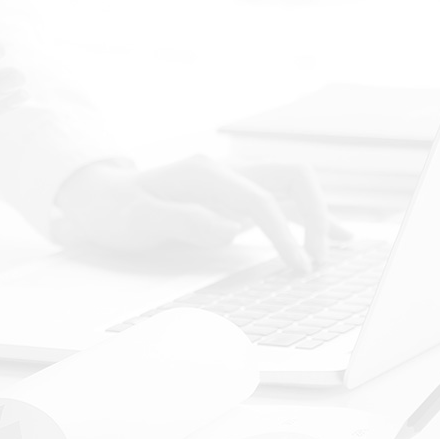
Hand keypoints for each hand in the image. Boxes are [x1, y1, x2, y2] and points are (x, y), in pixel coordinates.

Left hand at [52, 156, 345, 272]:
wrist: (102, 198)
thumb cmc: (116, 212)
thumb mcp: (136, 221)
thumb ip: (182, 220)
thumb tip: (229, 228)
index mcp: (205, 174)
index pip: (261, 200)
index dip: (284, 233)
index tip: (298, 267)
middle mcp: (228, 171)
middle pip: (293, 177)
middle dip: (317, 216)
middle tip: (317, 263)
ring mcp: (236, 182)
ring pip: (296, 186)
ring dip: (321, 215)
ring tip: (338, 252)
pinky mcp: (240, 198)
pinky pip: (286, 202)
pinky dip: (312, 218)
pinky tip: (337, 238)